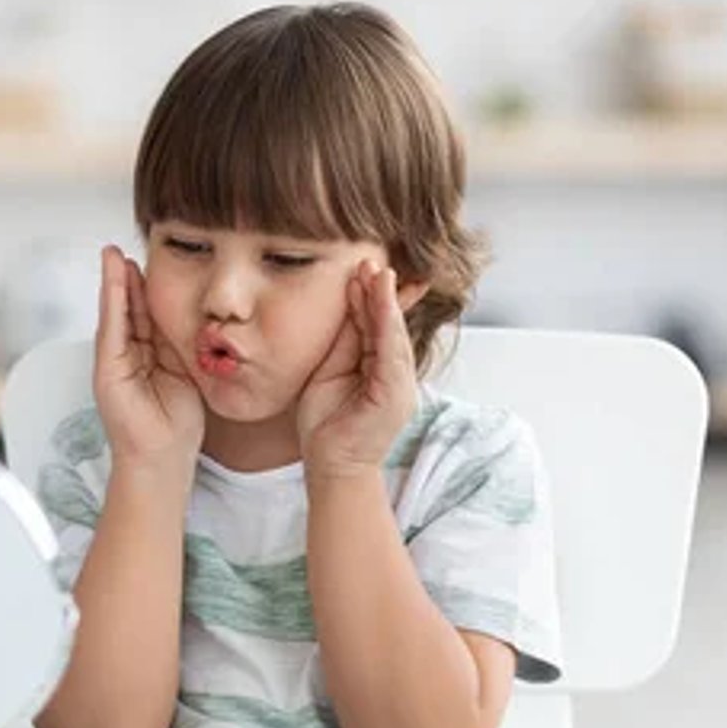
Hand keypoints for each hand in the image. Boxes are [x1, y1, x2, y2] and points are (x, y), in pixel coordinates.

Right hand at [93, 245, 204, 481]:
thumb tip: (203, 319)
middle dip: (126, 276)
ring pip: (116, 313)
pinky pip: (111, 329)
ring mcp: (115, 363)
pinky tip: (113, 280)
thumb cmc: (179, 425)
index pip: (148, 313)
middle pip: (129, 308)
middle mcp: (129, 355)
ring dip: (114, 282)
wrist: (165, 460)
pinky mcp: (107, 371)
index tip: (148, 258)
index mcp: (150, 355)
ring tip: (113, 253)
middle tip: (123, 247)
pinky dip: (111, 303)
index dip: (147, 286)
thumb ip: (187, 346)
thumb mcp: (189, 372)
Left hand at [297, 260, 418, 480]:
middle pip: (389, 325)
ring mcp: (399, 386)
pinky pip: (392, 356)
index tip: (366, 267)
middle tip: (371, 260)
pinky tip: (382, 307)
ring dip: (386, 303)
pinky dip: (388, 329)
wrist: (330, 466)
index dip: (374, 296)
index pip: (379, 325)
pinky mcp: (393, 397)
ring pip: (394, 336)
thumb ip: (344, 341)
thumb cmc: (327, 423)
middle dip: (381, 292)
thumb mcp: (331, 371)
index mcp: (380, 368)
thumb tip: (348, 302)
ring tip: (378, 274)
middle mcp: (395, 374)